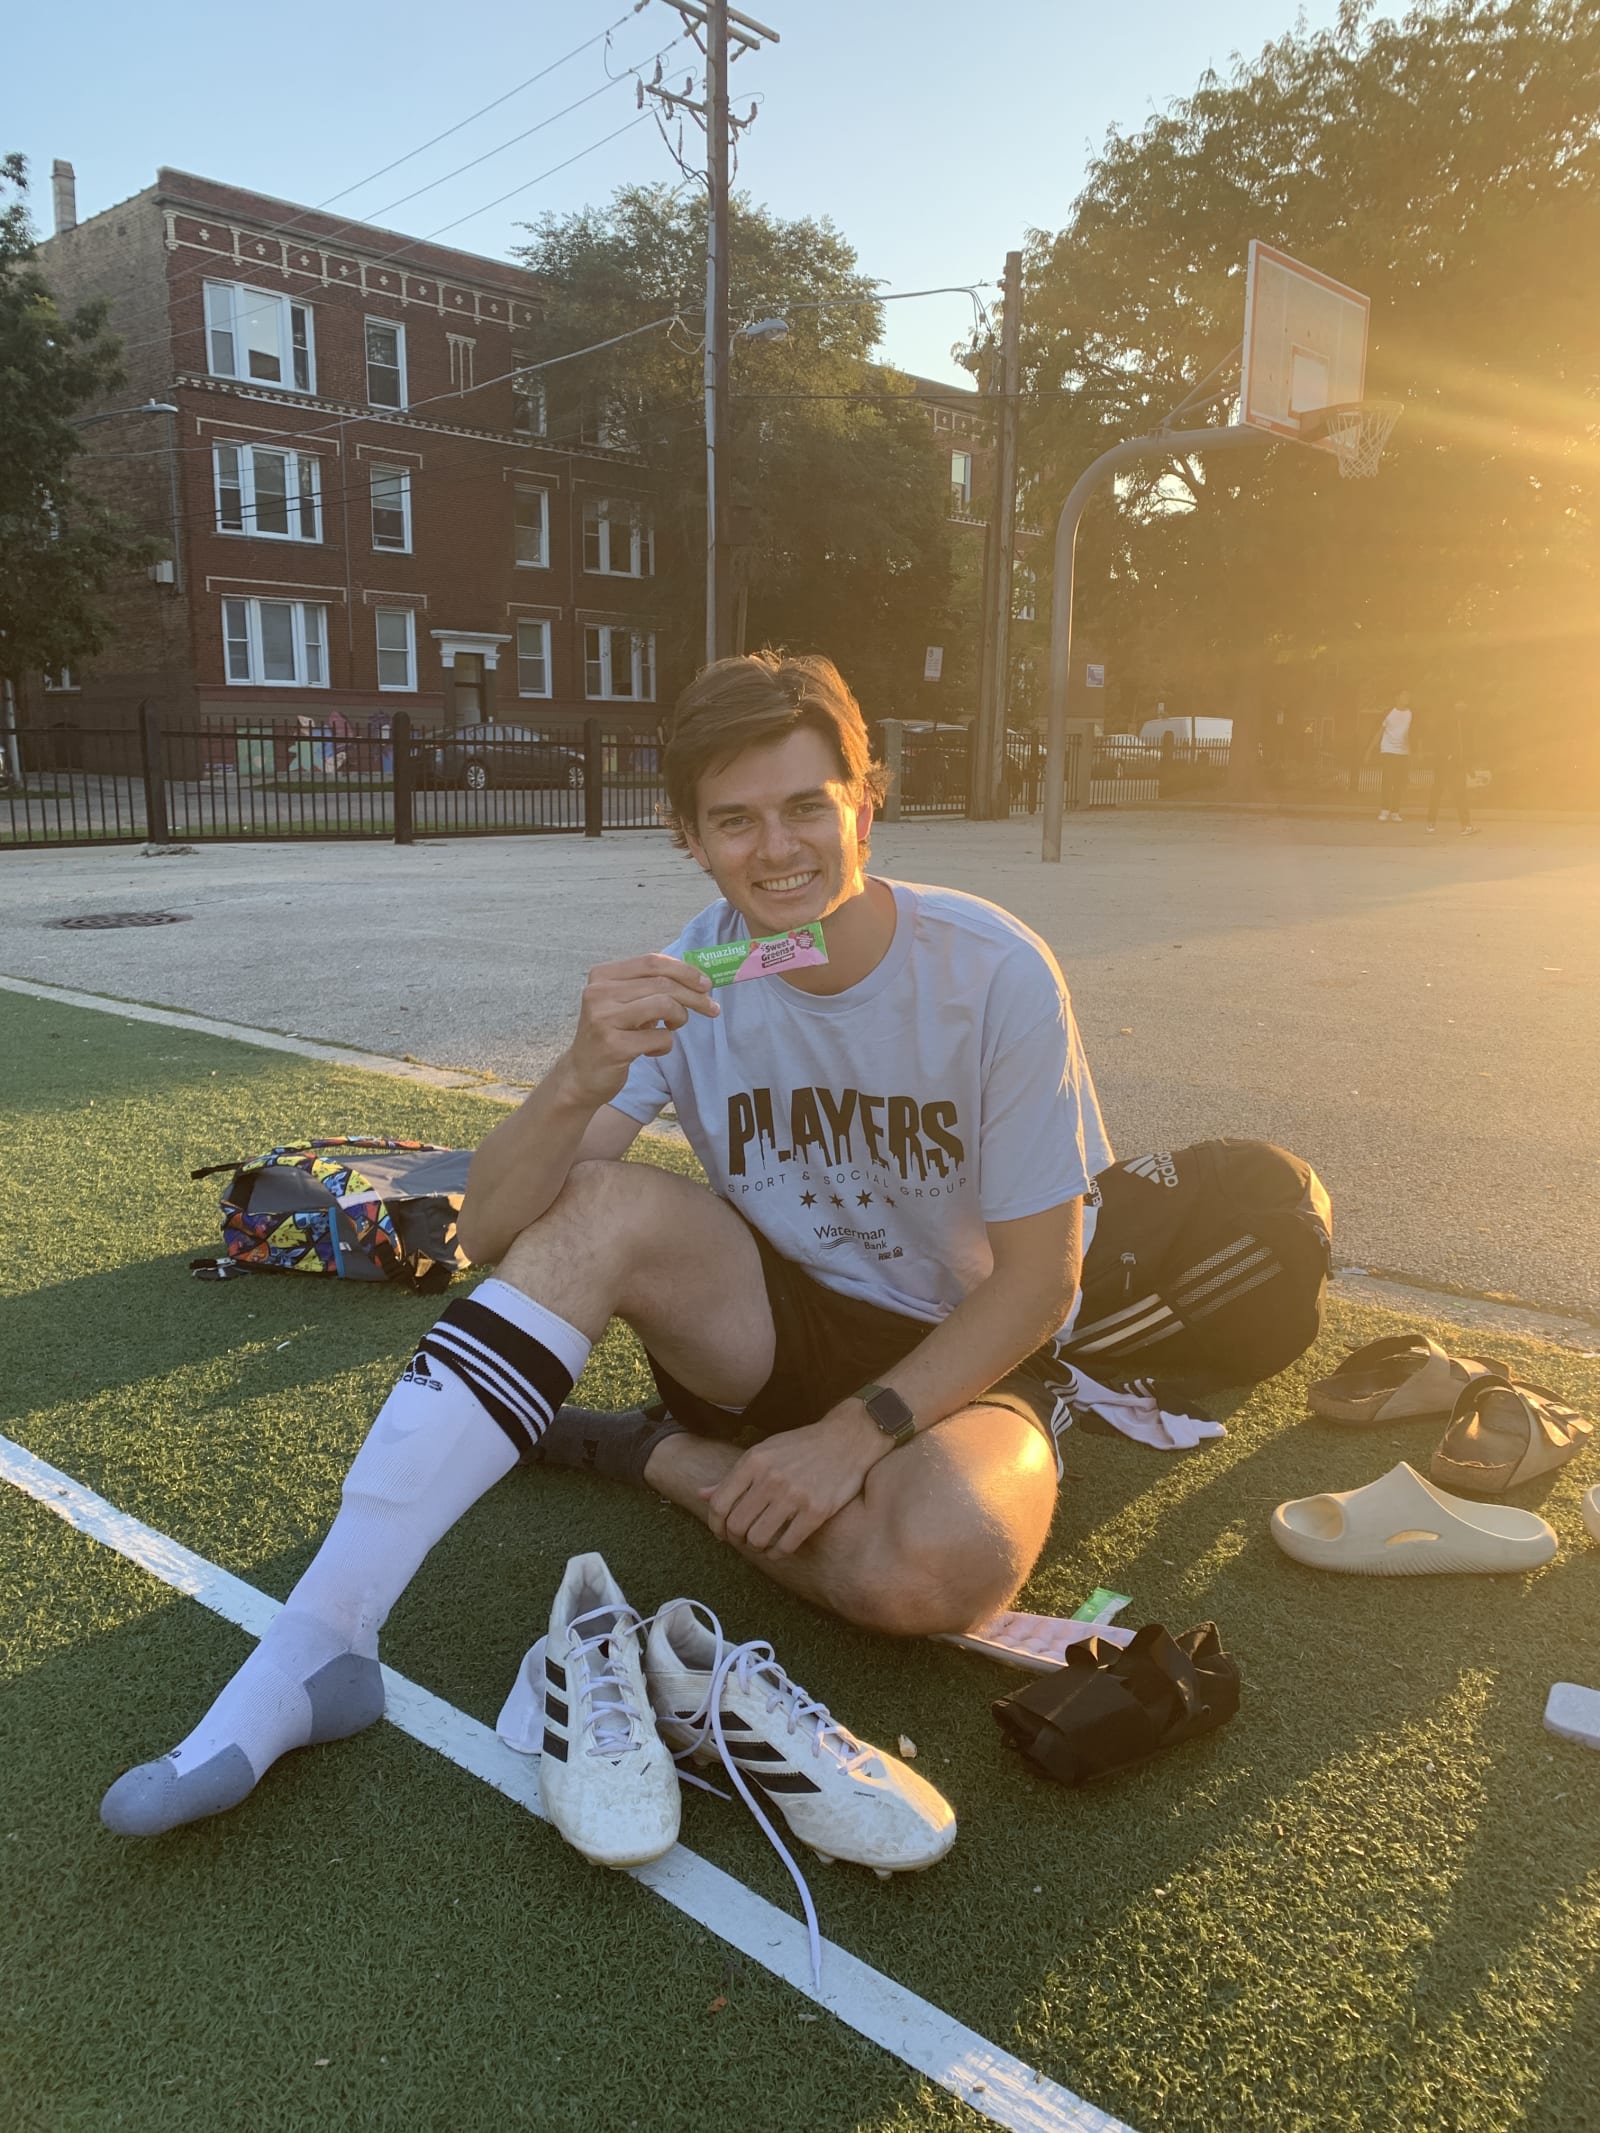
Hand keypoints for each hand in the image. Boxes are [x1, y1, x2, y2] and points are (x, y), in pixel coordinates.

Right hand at [564, 953, 719, 1108]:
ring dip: (680, 1017)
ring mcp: (603, 1019)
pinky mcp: (613, 1046)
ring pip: (664, 1005)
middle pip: (662, 983)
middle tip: (712, 1008)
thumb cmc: (612, 1034)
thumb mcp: (625, 1003)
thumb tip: (697, 978)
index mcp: (602, 975)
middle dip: (695, 996)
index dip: (684, 970)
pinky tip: (652, 1049)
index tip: (706, 983)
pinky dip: (665, 1044)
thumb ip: (651, 987)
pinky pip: (660, 1037)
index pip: (652, 961)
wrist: (582, 1075)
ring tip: (674, 1027)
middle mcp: (599, 993)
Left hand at [700, 1404, 890, 1557]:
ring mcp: (793, 1495)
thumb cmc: (803, 1446)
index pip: (719, 1504)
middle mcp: (770, 1478)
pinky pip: (785, 1545)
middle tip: (743, 1538)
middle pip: (736, 1525)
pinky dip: (777, 1553)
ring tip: (761, 1542)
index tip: (721, 1532)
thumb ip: (734, 1476)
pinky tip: (779, 1548)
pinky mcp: (816, 1511)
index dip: (715, 1525)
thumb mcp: (765, 1451)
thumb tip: (702, 1494)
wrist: (848, 1439)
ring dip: (756, 1546)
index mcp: (753, 1461)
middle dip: (735, 1538)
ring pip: (757, 1539)